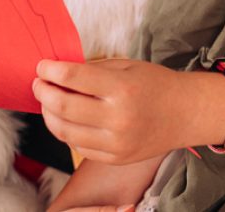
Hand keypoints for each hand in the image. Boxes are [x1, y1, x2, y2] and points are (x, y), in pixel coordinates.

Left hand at [35, 59, 212, 164]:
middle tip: (39, 83)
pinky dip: (66, 131)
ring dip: (48, 114)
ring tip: (47, 102)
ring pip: (65, 131)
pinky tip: (66, 118)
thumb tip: (58, 72)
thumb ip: (93, 69)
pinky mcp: (114, 158)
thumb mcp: (127, 66)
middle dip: (43, 92)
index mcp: (122, 88)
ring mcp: (116, 143)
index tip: (42, 66)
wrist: (185, 113)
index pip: (74, 78)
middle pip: (63, 106)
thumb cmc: (156, 84)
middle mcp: (118, 118)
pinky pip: (78, 146)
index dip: (51, 70)